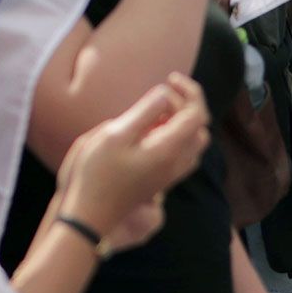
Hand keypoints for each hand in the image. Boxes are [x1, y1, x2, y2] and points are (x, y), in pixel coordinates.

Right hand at [58, 76, 211, 242]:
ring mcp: (170, 175)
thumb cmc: (98, 172)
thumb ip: (144, 112)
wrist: (91, 213)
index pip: (197, 114)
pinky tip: (150, 131)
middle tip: (162, 93)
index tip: (169, 78)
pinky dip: (175, 135)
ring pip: (193, 142)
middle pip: (199, 128)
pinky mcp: (161, 181)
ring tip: (156, 111)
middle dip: (187, 104)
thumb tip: (165, 94)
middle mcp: (176, 164)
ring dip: (182, 121)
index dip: (190, 91)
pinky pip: (182, 153)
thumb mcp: (115, 134)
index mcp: (169, 150)